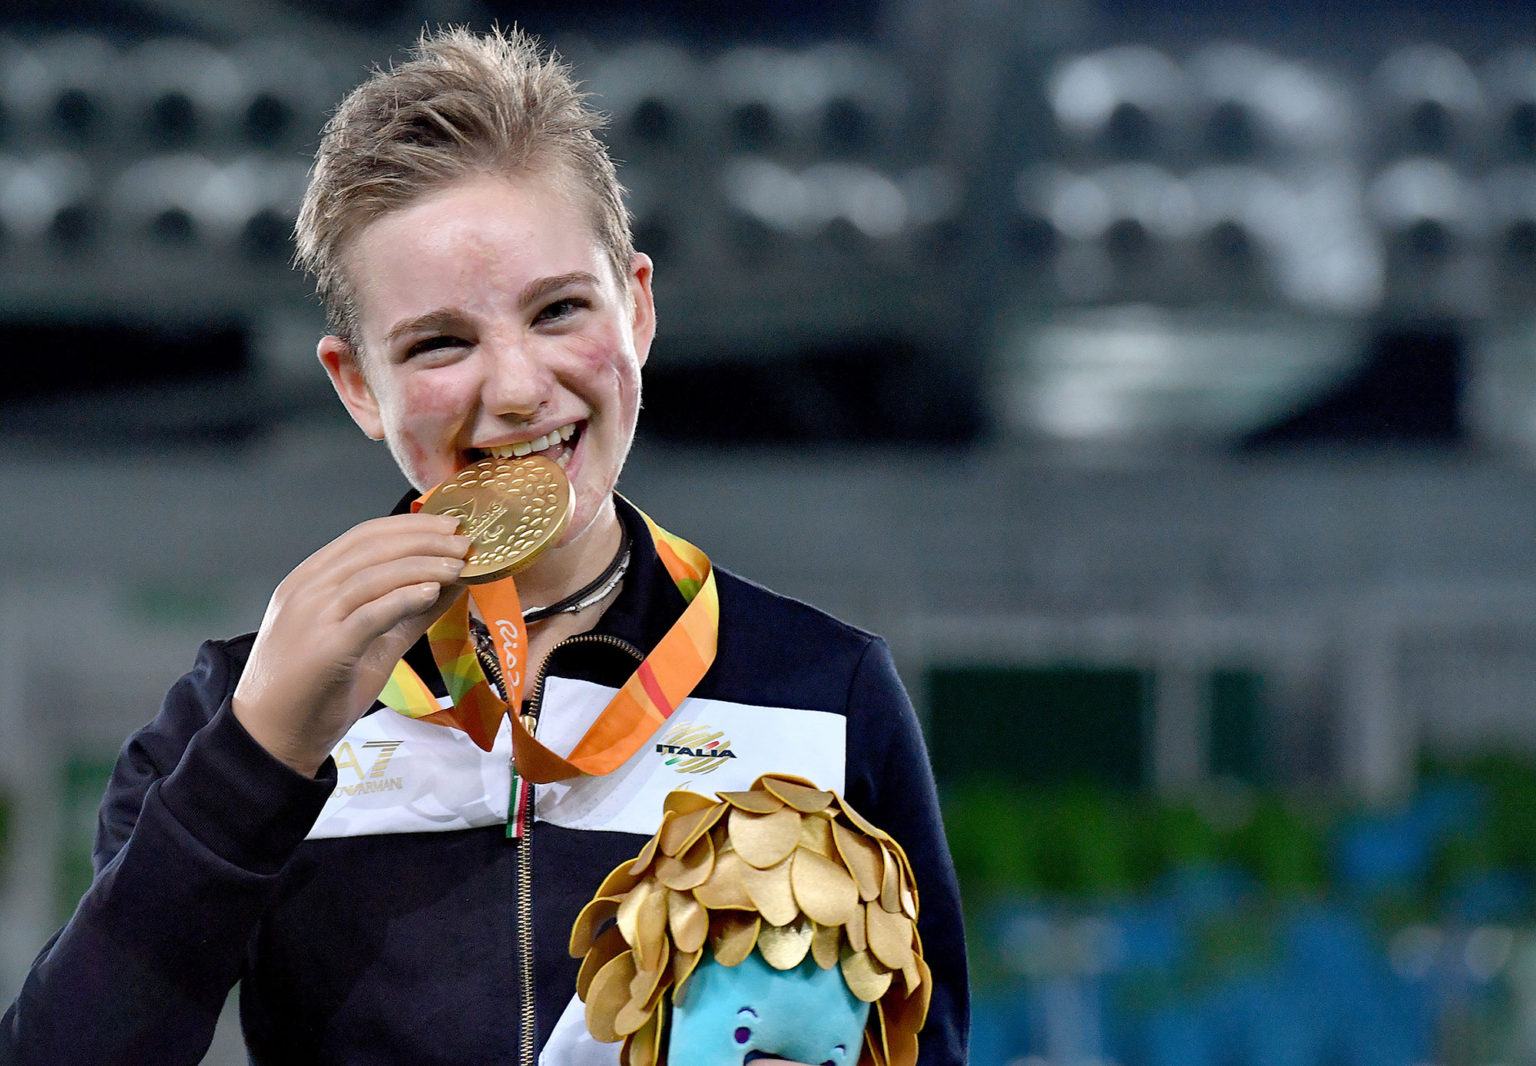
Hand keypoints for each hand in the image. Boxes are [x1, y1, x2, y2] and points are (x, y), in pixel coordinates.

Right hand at [233, 514, 470, 774]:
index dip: (412, 525)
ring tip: (459, 564)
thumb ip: (407, 612)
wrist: (272, 738)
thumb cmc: (318, 689)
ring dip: (422, 565)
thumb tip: (451, 584)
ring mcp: (311, 618)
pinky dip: (402, 598)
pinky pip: (368, 614)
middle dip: (424, 539)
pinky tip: (433, 592)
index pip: (364, 536)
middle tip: (465, 539)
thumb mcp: (370, 642)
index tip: (451, 523)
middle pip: (372, 548)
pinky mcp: (323, 649)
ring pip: (371, 575)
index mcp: (310, 580)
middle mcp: (307, 590)